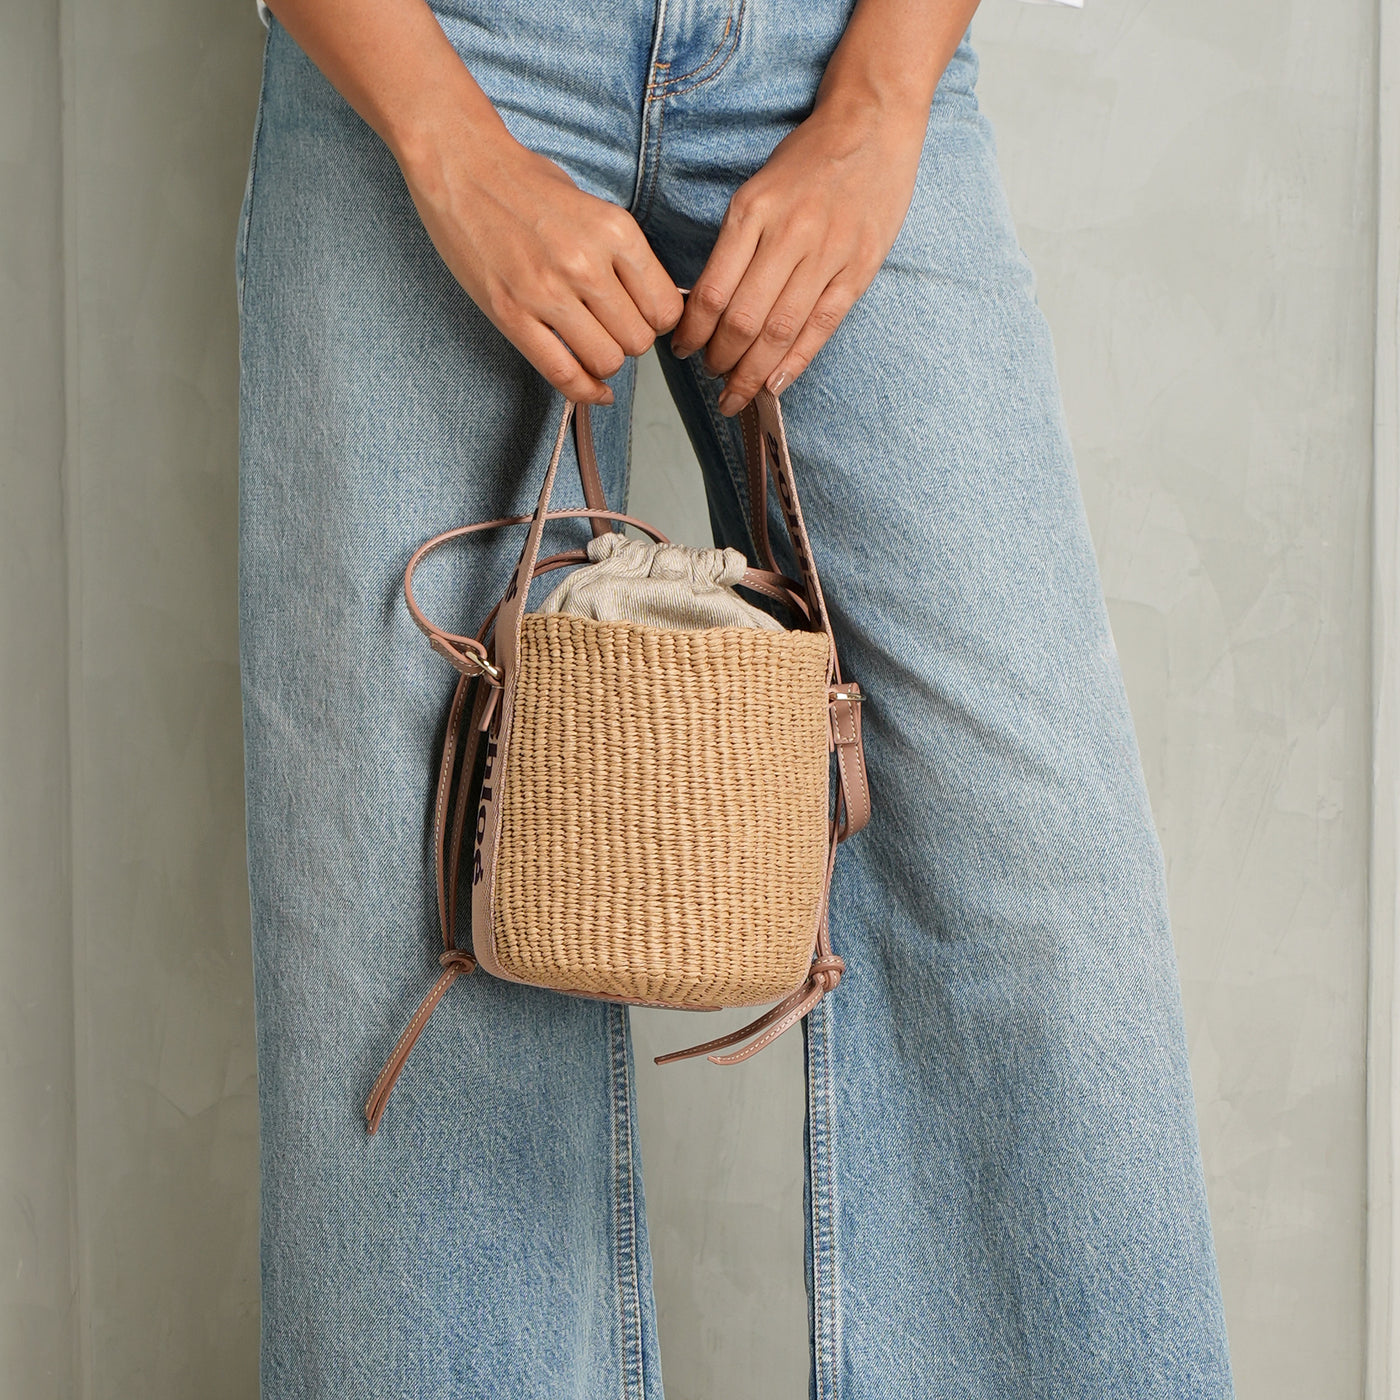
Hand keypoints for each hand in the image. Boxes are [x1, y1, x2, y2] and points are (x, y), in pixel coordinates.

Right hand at [400, 126, 684, 404]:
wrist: (460, 165)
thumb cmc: (526, 184)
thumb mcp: (595, 207)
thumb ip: (624, 255)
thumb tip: (650, 301)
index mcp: (615, 232)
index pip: (665, 309)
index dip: (657, 323)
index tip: (642, 319)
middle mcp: (586, 264)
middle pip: (639, 341)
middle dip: (630, 343)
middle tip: (612, 330)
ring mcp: (547, 292)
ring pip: (607, 361)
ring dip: (605, 362)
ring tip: (592, 345)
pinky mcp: (511, 314)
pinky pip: (563, 374)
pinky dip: (585, 391)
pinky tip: (595, 390)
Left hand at [668, 96, 928, 414]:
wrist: (872, 123)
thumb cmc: (808, 159)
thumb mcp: (757, 190)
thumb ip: (736, 244)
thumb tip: (707, 305)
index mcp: (752, 212)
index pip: (713, 291)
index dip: (693, 333)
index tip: (681, 351)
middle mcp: (788, 234)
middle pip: (743, 319)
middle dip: (720, 359)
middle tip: (710, 377)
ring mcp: (827, 254)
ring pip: (780, 330)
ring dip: (752, 371)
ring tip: (735, 393)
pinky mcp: (858, 268)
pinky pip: (821, 326)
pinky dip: (795, 361)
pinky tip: (775, 384)